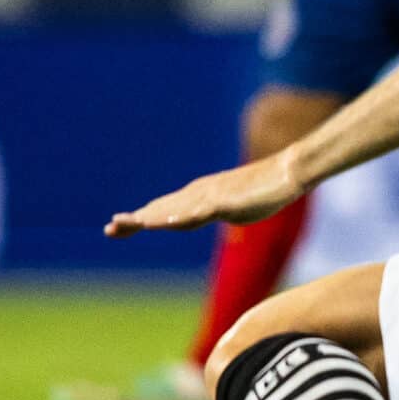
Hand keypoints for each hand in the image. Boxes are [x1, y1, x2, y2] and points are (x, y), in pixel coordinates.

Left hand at [107, 154, 305, 237]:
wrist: (289, 171)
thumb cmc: (266, 189)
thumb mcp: (234, 207)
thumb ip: (215, 211)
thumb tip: (203, 217)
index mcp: (199, 196)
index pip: (163, 210)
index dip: (139, 219)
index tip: (115, 228)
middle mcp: (199, 194)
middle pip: (162, 209)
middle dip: (134, 220)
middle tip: (108, 229)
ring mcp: (212, 197)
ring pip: (175, 210)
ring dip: (150, 218)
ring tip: (125, 223)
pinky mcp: (228, 201)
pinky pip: (202, 211)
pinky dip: (182, 217)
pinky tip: (167, 223)